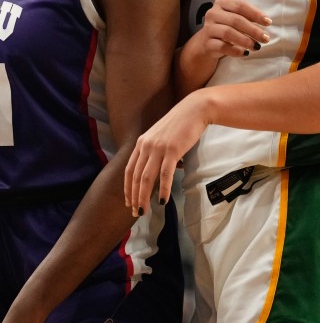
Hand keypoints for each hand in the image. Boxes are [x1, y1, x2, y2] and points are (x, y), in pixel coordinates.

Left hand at [124, 90, 208, 214]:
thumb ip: (154, 153)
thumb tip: (157, 173)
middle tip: (135, 212)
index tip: (129, 201)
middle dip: (134, 197)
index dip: (128, 188)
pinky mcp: (172, 151)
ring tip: (144, 211)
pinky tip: (163, 201)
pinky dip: (163, 189)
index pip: (129, 170)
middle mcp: (145, 146)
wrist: (194, 110)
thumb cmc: (179, 126)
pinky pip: (165, 174)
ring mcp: (158, 148)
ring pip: (146, 178)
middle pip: (135, 177)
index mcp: (140, 144)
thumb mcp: (160, 139)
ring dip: (144, 197)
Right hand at [193, 0, 271, 59]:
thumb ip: (249, 16)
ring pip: (228, 33)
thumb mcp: (237, 17)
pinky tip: (245, 53)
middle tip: (265, 38)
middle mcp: (212, 14)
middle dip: (253, 30)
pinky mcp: (207, 43)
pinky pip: (222, 47)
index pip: (240, 6)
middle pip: (235, 20)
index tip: (268, 22)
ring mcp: (208, 29)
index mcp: (221, 3)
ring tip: (256, 46)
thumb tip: (266, 22)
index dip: (255, 14)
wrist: (208, 42)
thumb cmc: (228, 27)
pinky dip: (235, 50)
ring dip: (245, 40)